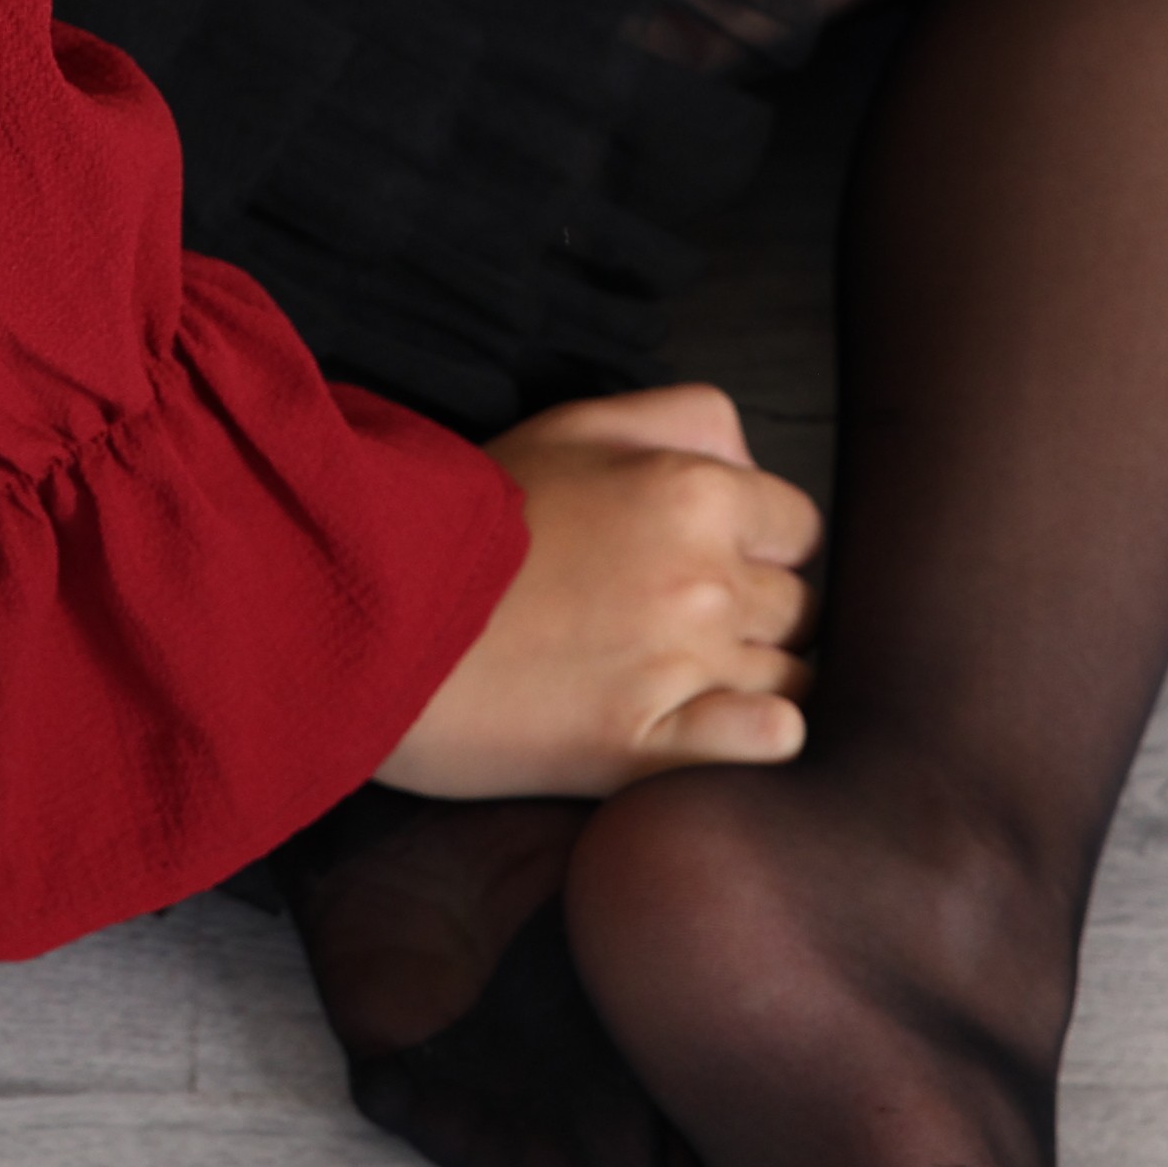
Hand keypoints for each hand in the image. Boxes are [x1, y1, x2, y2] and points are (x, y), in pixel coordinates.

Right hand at [377, 381, 821, 800]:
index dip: (762, 545)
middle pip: (799, 606)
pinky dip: (759, 738)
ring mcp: (683, 668)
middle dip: (757, 613)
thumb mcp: (570, 424)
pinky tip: (713, 727)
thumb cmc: (468, 518)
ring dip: (753, 678)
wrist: (366, 613)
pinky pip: (772, 742)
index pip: (801, 526)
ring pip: (795, 677)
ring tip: (682, 679)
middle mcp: (704, 578)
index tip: (716, 564)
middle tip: (683, 625)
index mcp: (692, 491)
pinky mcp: (651, 750)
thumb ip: (680, 416)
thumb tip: (751, 454)